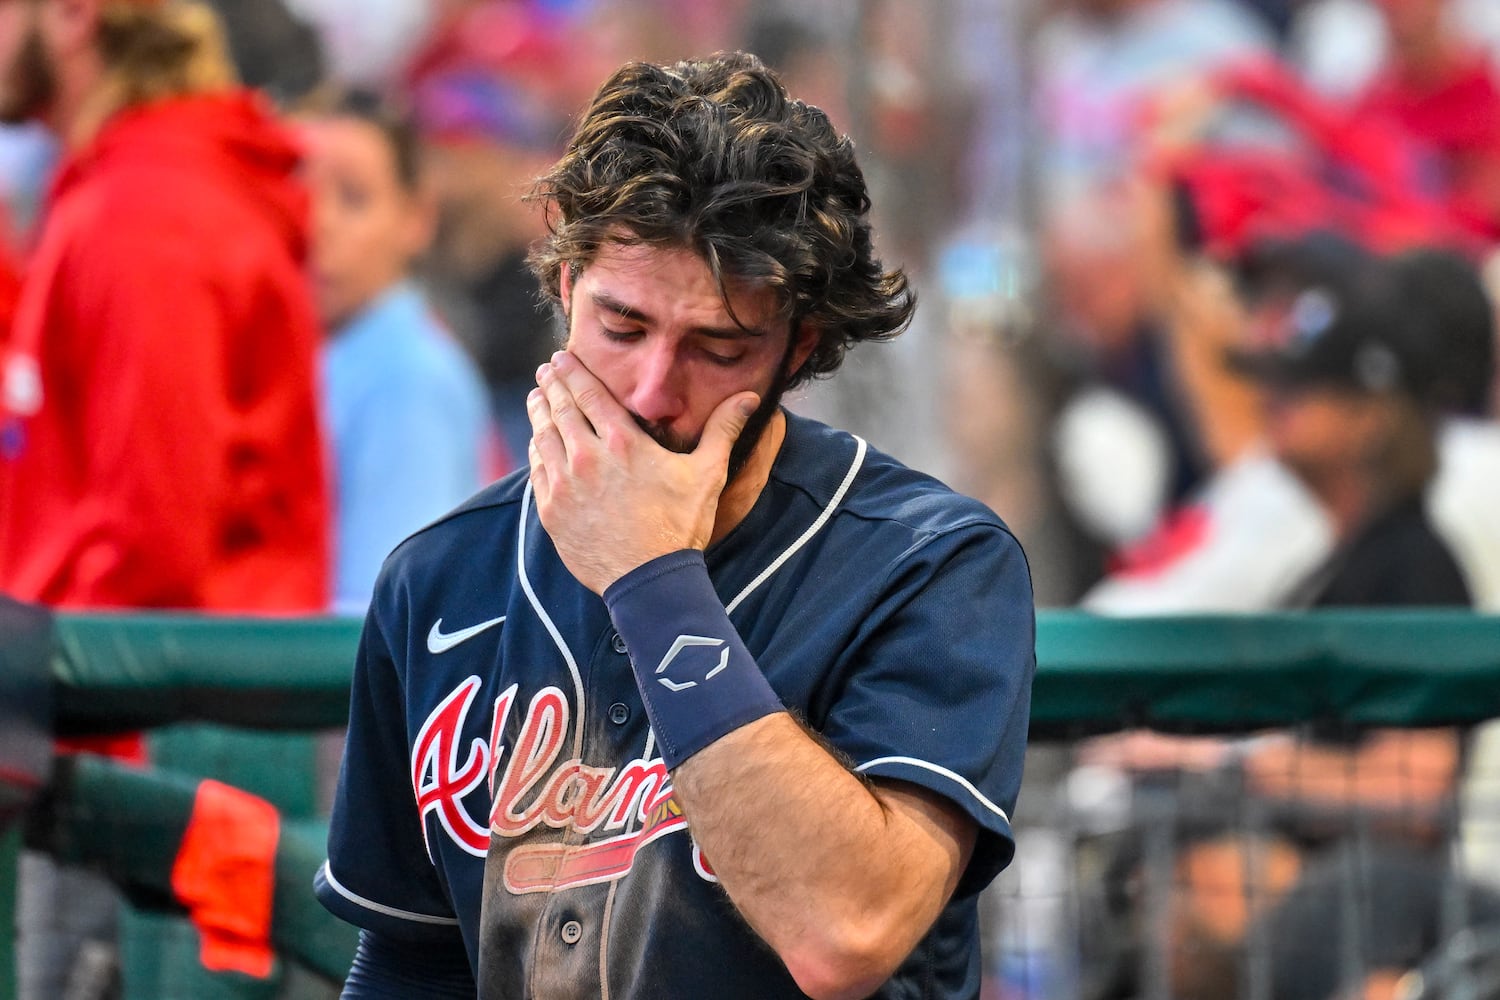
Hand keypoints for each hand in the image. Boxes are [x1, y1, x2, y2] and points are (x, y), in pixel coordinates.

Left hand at [526, 351, 759, 593]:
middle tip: (546, 371)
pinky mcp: (552, 511)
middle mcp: (587, 457)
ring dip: (539, 412)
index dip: (573, 372)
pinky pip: (538, 470)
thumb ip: (722, 430)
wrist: (649, 581)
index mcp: (623, 442)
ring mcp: (565, 485)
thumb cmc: (680, 527)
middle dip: (552, 386)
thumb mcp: (707, 475)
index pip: (589, 394)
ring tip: (536, 398)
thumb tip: (749, 397)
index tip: (561, 358)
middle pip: (561, 409)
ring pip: (543, 436)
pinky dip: (537, 450)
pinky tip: (538, 443)